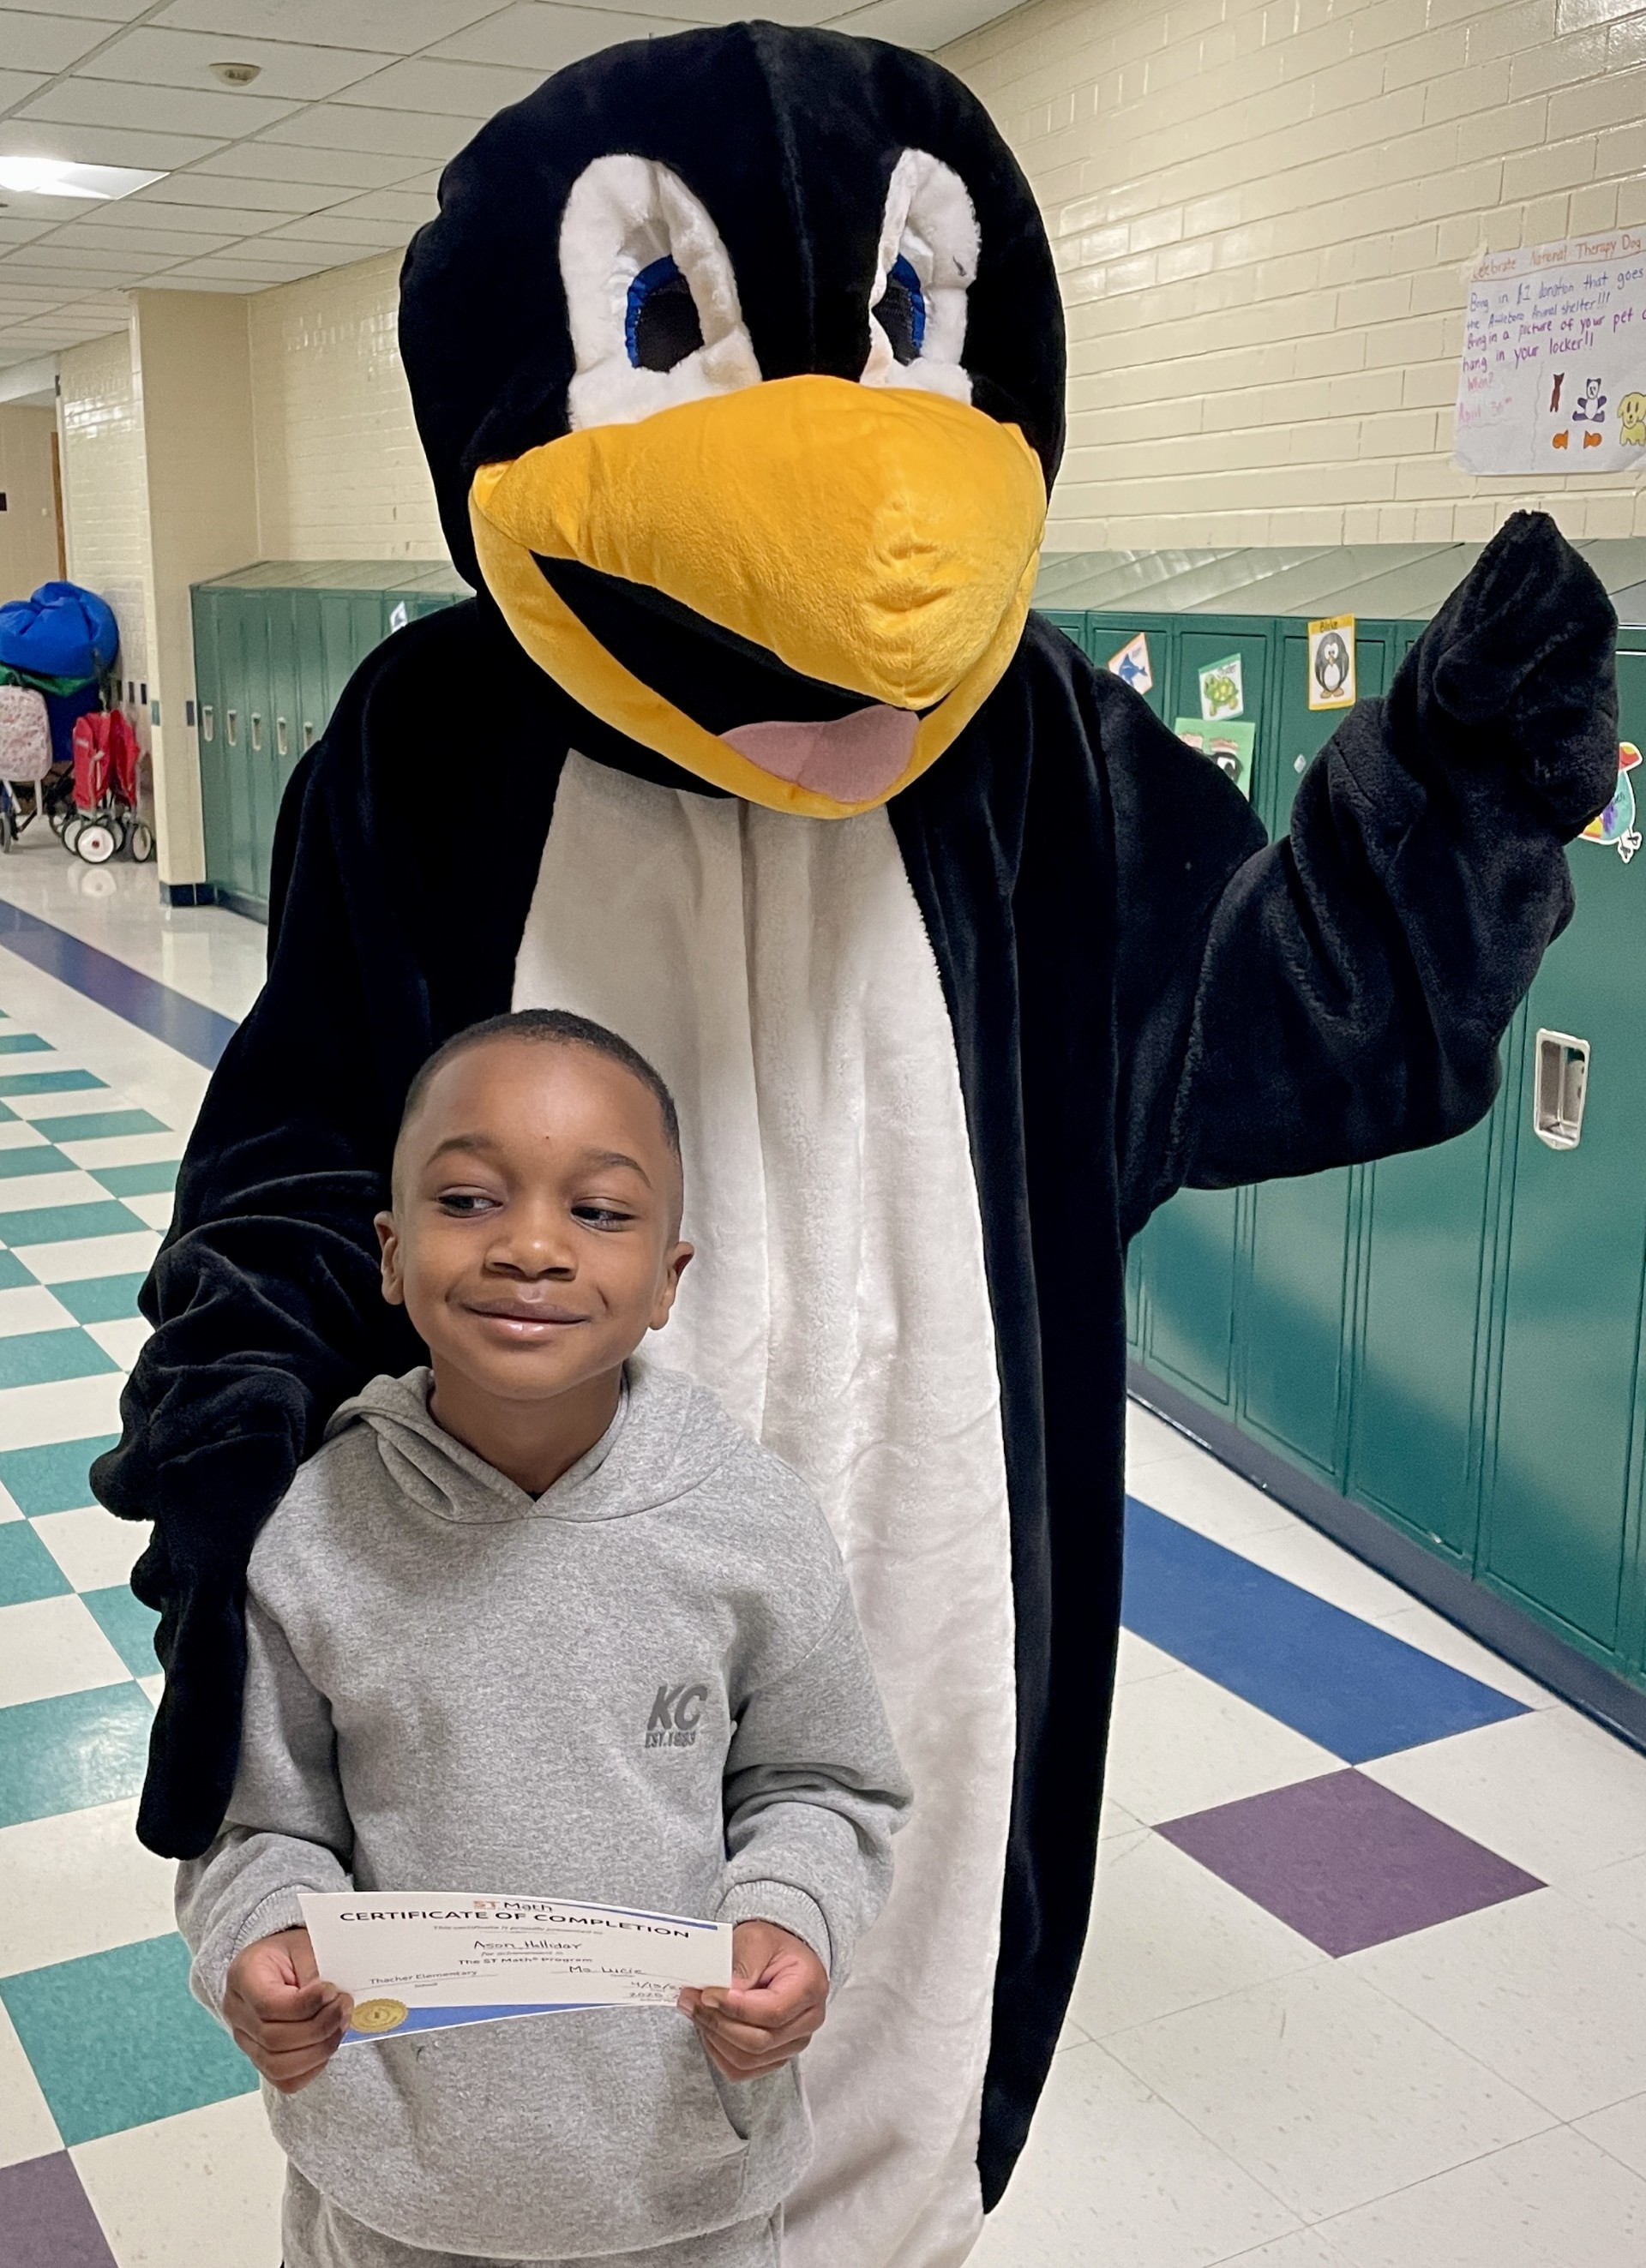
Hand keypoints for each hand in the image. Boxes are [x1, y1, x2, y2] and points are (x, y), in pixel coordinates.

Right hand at [223, 1925, 351, 2093]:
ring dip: (319, 2050)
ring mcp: (246, 2040)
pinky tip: (328, 2042)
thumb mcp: (303, 1946)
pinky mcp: (261, 2059)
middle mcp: (237, 2012)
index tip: (332, 1991)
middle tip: (344, 2006)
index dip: (305, 2005)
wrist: (280, 1964)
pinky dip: (312, 2067)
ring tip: (340, 2024)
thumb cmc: (292, 1953)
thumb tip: (328, 2000)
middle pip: (273, 2039)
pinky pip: (285, 2080)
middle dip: (318, 2028)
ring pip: (278, 2066)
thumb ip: (314, 1971)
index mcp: (243, 1976)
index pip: (267, 2005)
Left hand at [678, 1920, 827, 2079]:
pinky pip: (742, 2069)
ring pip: (747, 2060)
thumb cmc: (771, 1947)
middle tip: (690, 2001)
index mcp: (809, 1988)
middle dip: (717, 2023)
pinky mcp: (776, 2057)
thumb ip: (743, 1964)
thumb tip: (722, 1992)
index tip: (707, 1994)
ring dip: (714, 2038)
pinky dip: (718, 2052)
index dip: (734, 2008)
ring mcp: (794, 2044)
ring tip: (695, 2011)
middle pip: (759, 2042)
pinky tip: (708, 2028)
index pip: (771, 2012)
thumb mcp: (757, 1939)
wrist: (780, 1958)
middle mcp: (808, 2021)